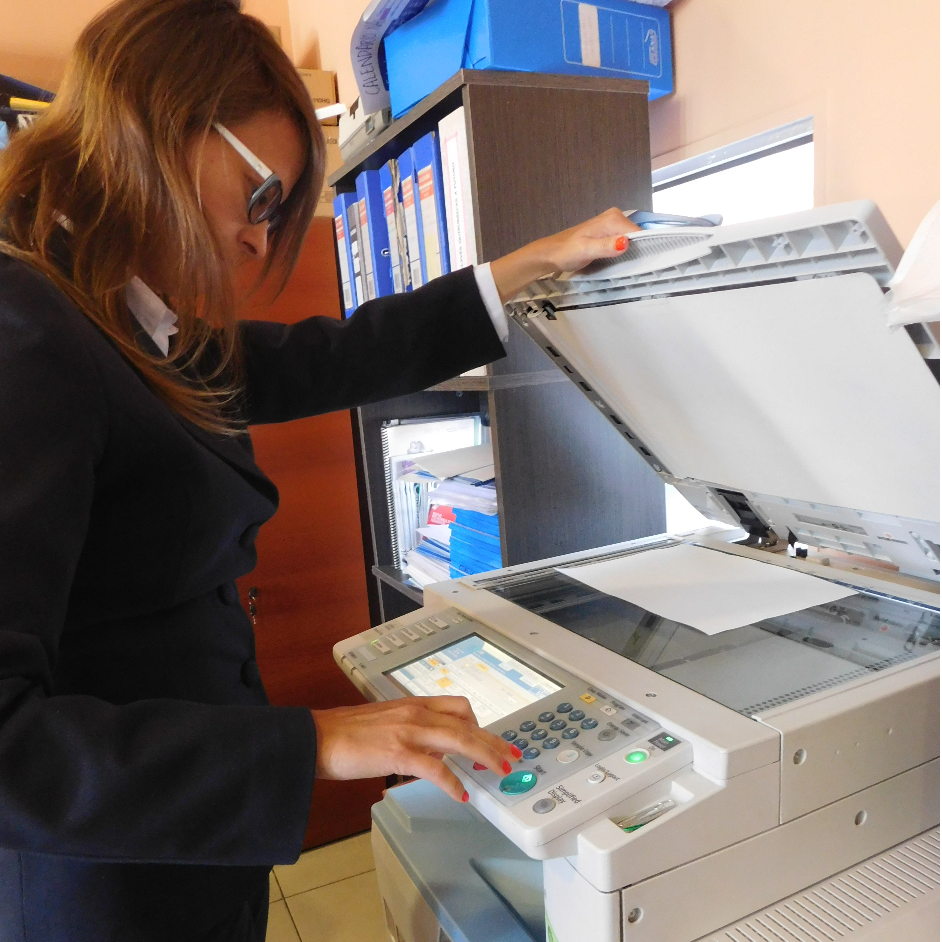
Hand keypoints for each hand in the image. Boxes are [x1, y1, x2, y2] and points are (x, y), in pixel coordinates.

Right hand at [311, 696, 519, 801]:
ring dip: (484, 755)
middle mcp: (415, 712)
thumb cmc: (346, 733)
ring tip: (498, 770)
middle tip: (511, 755)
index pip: (458, 707)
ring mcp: (409, 731)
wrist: (318, 737)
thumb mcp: (386, 722)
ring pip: (459, 739)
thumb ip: (413, 731)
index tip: (492, 738)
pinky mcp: (398, 752)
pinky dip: (452, 781)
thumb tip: (434, 750)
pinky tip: (460, 793)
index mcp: (412, 704)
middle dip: (493, 741)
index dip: (480, 724)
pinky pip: (435, 767)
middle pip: (467, 723)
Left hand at [490, 208, 641, 302]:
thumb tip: (625, 242)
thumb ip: (606, 246)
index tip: (644, 263)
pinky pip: (623, 240)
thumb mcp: (587, 250)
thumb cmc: (567, 252)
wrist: (552, 253)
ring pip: (631, 239)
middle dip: (637, 250)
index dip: (644, 248)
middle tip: (633, 267)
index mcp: (614, 219)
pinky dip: (624, 250)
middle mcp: (615, 216)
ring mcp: (612, 223)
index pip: (640, 234)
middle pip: (637, 236)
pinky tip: (620, 260)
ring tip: (627, 265)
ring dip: (632, 251)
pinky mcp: (609, 232)